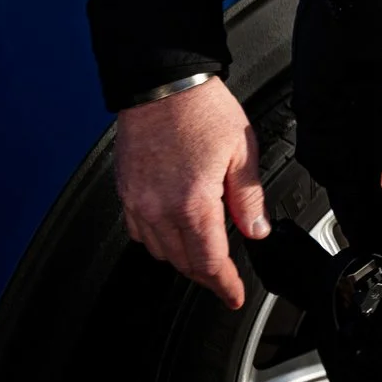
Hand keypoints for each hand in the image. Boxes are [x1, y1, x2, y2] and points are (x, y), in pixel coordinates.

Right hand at [114, 76, 267, 309]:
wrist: (162, 85)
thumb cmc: (201, 110)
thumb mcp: (242, 151)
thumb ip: (249, 197)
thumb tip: (256, 230)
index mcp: (192, 203)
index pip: (209, 261)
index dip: (224, 285)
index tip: (234, 296)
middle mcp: (158, 209)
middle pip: (183, 262)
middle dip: (207, 276)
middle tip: (225, 280)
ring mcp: (137, 202)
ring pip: (159, 252)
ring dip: (183, 259)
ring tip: (206, 254)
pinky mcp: (125, 192)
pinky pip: (139, 232)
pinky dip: (159, 241)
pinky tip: (175, 232)